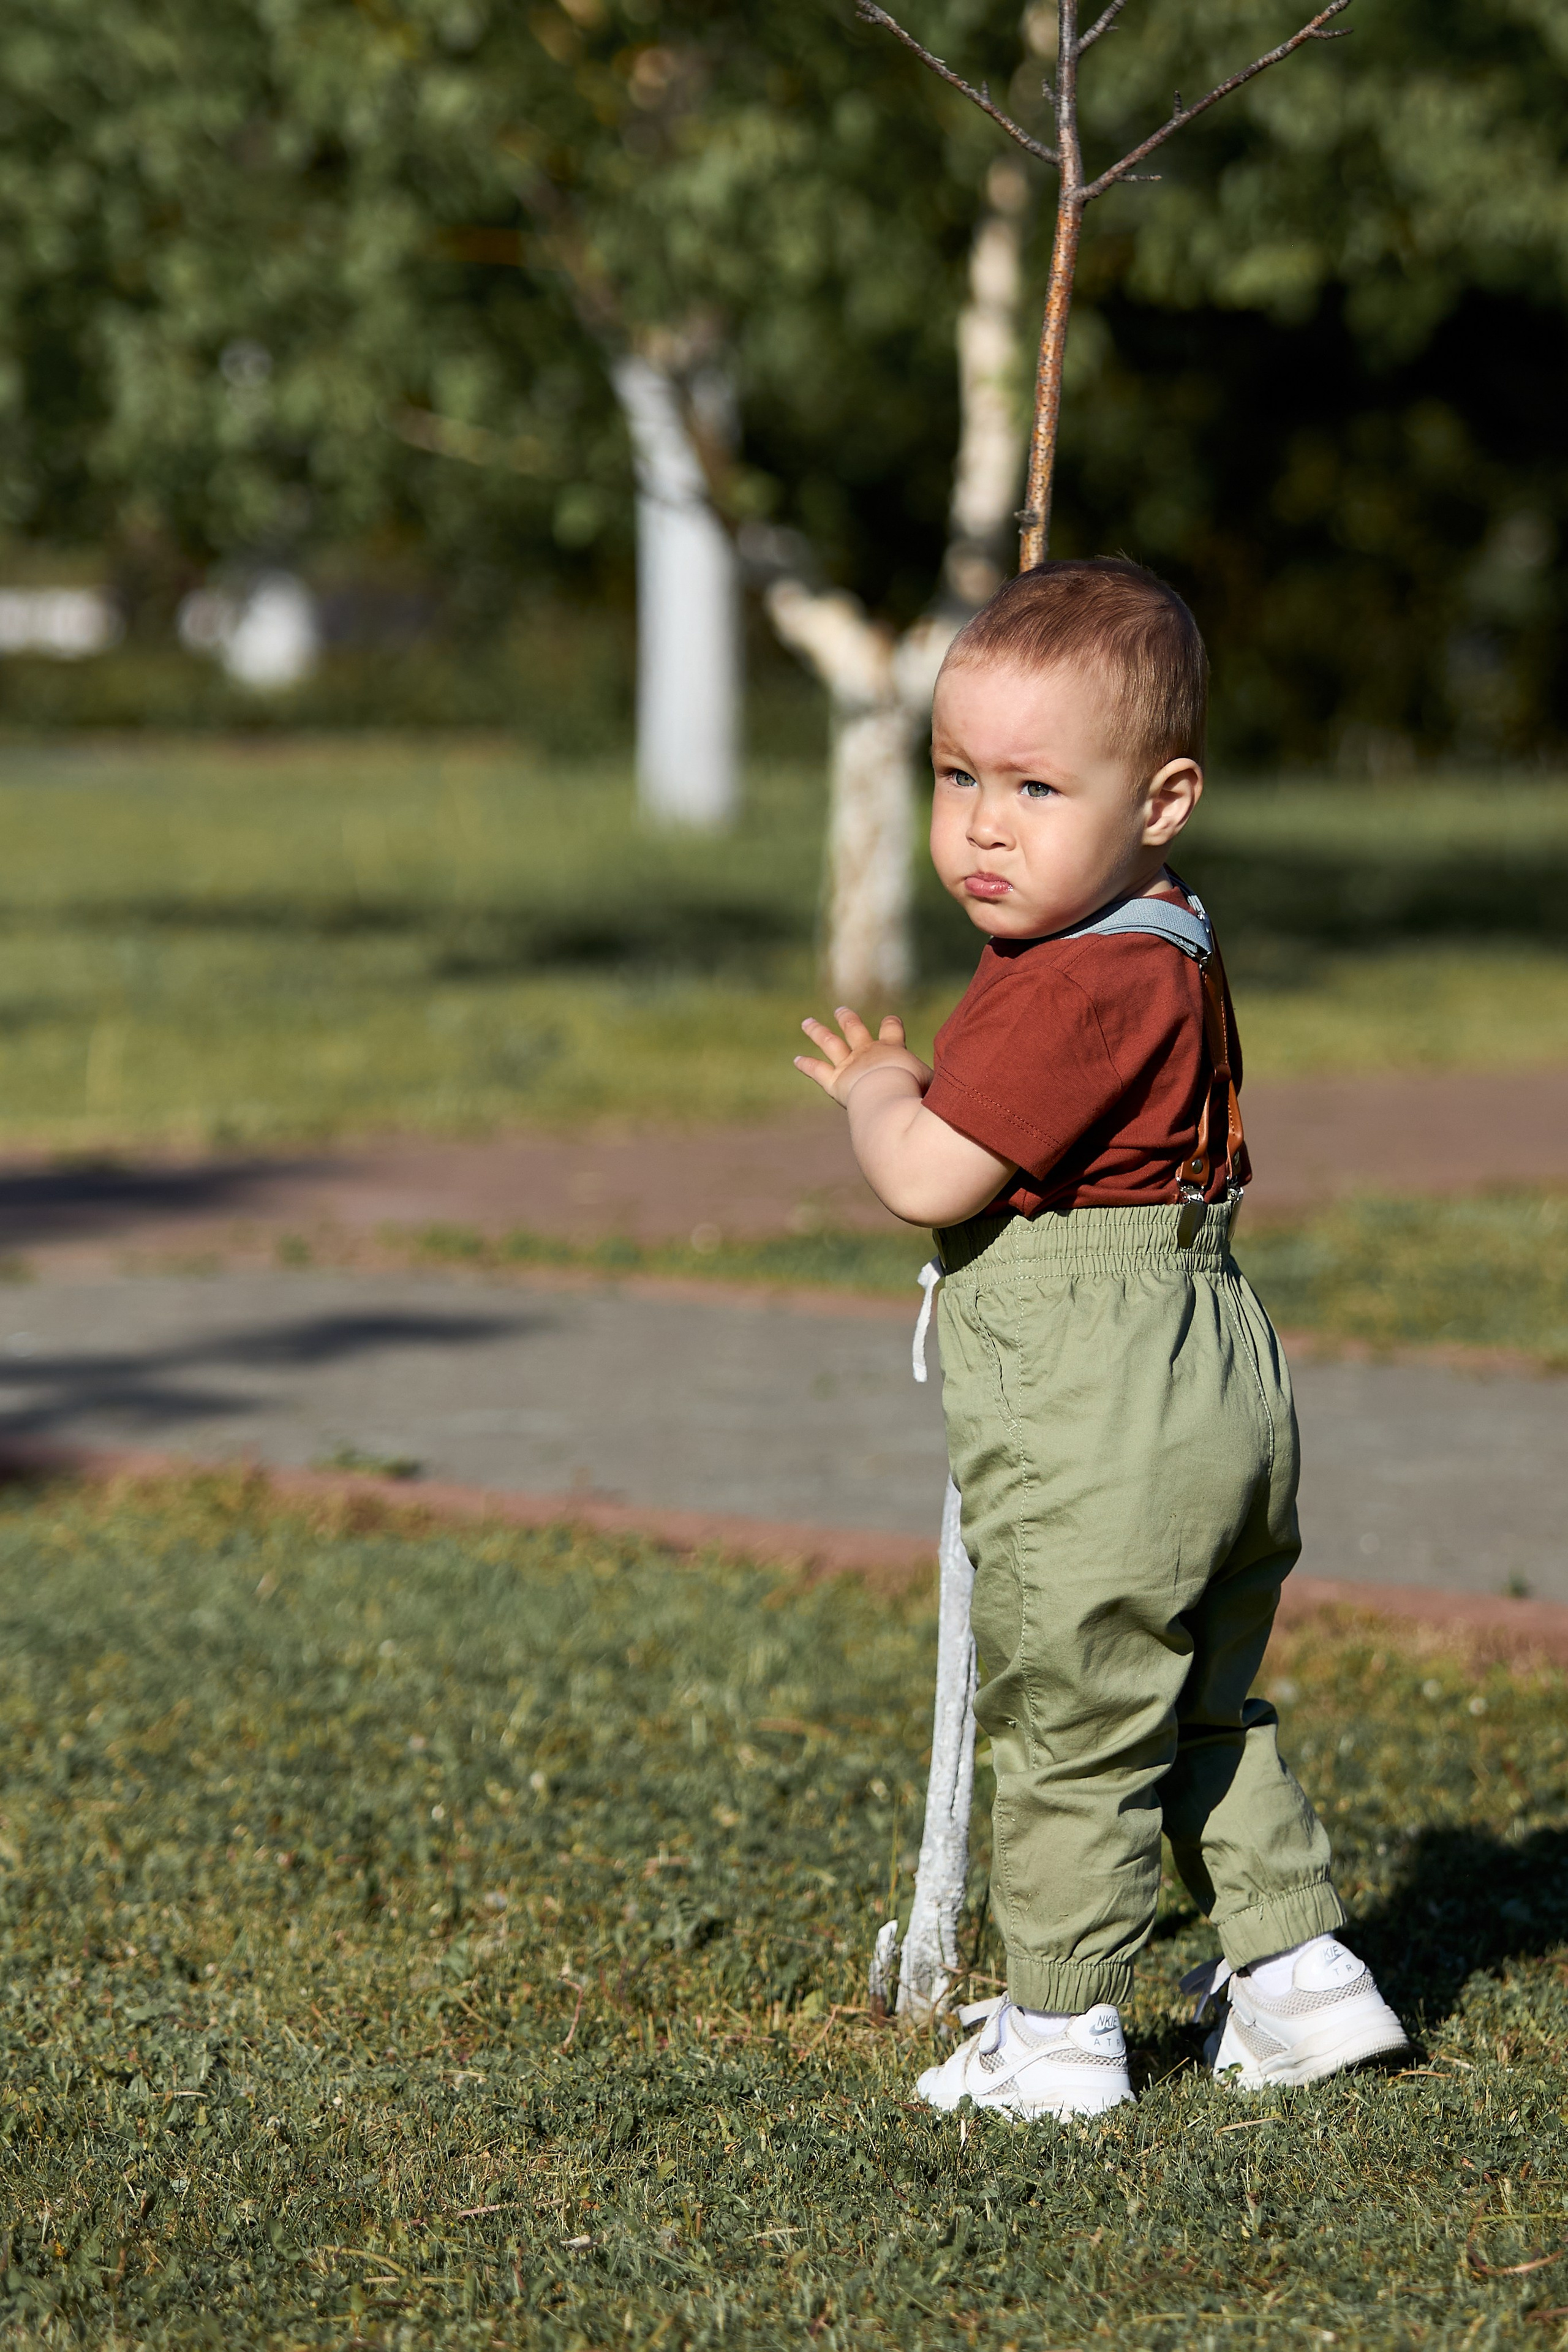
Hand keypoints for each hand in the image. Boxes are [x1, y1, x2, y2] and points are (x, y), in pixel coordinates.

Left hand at [794, 1006, 931, 1107]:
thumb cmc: (916, 1091)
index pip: (892, 1029)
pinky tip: (796, 1059)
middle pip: (855, 1029)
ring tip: (807, 1022)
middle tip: (840, 1010)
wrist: (892, 1096)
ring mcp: (849, 1064)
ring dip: (817, 1031)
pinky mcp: (835, 1080)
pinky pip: (817, 1070)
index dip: (891, 1024)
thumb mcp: (934, 1082)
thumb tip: (958, 1083)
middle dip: (847, 1019)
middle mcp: (868, 1051)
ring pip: (830, 1042)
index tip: (890, 1020)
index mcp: (893, 1049)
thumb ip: (939, 1079)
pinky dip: (806, 1064)